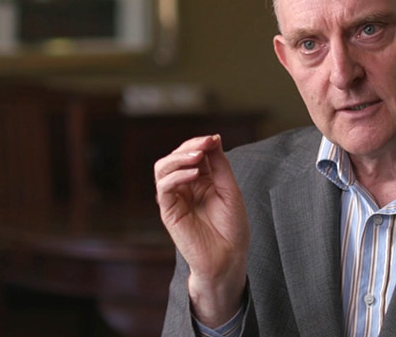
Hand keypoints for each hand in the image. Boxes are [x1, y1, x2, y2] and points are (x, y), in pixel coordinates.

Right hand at [154, 134, 249, 326]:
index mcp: (201, 179)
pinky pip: (163, 187)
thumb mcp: (230, 189)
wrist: (228, 257)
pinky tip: (194, 174)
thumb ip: (219, 165)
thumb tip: (213, 138)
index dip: (200, 143)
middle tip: (204, 144)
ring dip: (179, 157)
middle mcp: (185, 186)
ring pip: (163, 168)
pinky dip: (176, 175)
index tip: (213, 139)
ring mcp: (175, 198)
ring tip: (197, 156)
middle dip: (189, 146)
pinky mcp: (168, 211)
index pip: (193, 152)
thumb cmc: (232, 227)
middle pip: (175, 156)